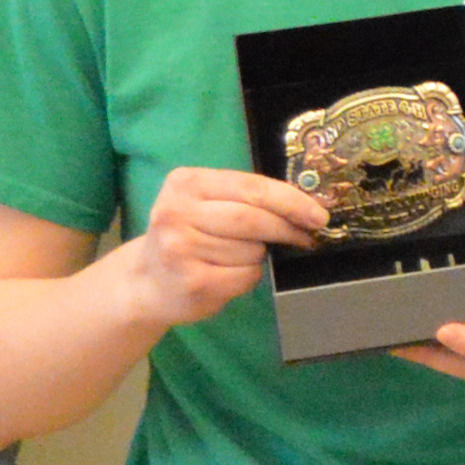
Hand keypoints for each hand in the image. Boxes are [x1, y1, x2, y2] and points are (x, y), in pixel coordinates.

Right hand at [123, 165, 327, 331]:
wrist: (145, 281)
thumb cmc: (188, 237)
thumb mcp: (207, 205)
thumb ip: (246, 200)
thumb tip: (308, 209)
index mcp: (186, 183)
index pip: (251, 187)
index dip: (291, 201)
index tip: (320, 214)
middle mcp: (176, 212)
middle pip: (252, 218)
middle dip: (286, 229)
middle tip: (305, 238)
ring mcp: (179, 248)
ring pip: (251, 250)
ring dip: (259, 256)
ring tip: (238, 258)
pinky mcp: (190, 280)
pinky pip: (244, 276)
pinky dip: (249, 277)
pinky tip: (227, 276)